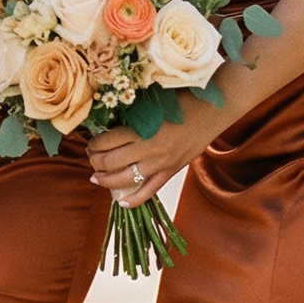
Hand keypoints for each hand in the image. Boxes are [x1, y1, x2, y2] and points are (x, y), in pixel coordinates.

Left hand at [87, 92, 227, 205]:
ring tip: (97, 176)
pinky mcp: (171, 172)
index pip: (105, 143)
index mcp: (141, 128)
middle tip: (92, 157)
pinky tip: (120, 201)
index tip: (91, 142)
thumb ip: (130, 117)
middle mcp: (148, 149)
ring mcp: (160, 164)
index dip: (93, 144)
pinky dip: (133, 200)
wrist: (212, 111)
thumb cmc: (179, 100)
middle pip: (109, 162)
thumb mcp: (149, 103)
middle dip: (95, 161)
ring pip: (124, 180)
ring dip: (105, 180)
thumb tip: (105, 126)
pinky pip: (149, 192)